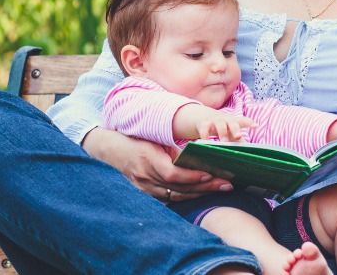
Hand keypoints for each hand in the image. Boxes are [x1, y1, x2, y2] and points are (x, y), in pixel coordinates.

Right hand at [83, 127, 233, 201]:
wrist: (109, 150)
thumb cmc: (134, 139)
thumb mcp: (151, 138)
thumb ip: (170, 148)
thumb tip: (195, 153)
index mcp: (147, 159)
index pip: (172, 174)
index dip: (192, 176)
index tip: (211, 174)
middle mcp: (145, 177)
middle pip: (179, 187)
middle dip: (205, 186)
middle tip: (226, 184)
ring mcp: (144, 187)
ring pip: (176, 195)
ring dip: (200, 193)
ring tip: (220, 188)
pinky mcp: (144, 193)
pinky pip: (168, 198)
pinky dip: (186, 196)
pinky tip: (202, 193)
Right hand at [175, 103, 254, 141]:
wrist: (203, 117)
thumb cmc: (222, 127)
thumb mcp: (230, 132)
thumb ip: (238, 140)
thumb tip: (248, 151)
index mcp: (233, 122)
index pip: (243, 121)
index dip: (249, 123)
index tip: (255, 125)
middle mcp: (225, 120)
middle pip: (232, 122)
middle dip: (235, 129)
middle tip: (238, 136)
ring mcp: (214, 121)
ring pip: (220, 125)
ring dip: (222, 133)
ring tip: (223, 142)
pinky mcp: (204, 124)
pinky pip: (204, 129)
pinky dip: (205, 135)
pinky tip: (205, 142)